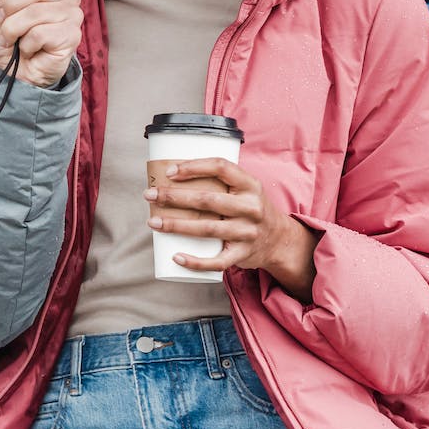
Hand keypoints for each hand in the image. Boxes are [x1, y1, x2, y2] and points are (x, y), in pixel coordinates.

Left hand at [0, 0, 82, 87]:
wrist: (9, 68)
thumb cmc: (6, 33)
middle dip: (11, 5)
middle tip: (6, 18)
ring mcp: (72, 15)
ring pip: (35, 12)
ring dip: (13, 28)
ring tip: (14, 37)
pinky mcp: (71, 37)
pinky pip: (40, 33)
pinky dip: (24, 43)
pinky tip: (28, 48)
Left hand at [144, 158, 317, 302]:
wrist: (279, 240)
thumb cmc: (250, 209)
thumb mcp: (246, 189)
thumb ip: (220, 181)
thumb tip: (172, 173)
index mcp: (250, 185)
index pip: (221, 168)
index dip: (193, 167)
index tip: (169, 171)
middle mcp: (251, 207)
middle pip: (207, 200)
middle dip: (173, 197)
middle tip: (149, 195)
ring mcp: (247, 232)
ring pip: (206, 229)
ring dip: (175, 225)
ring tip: (152, 221)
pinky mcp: (242, 255)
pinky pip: (216, 261)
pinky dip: (195, 261)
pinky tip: (175, 256)